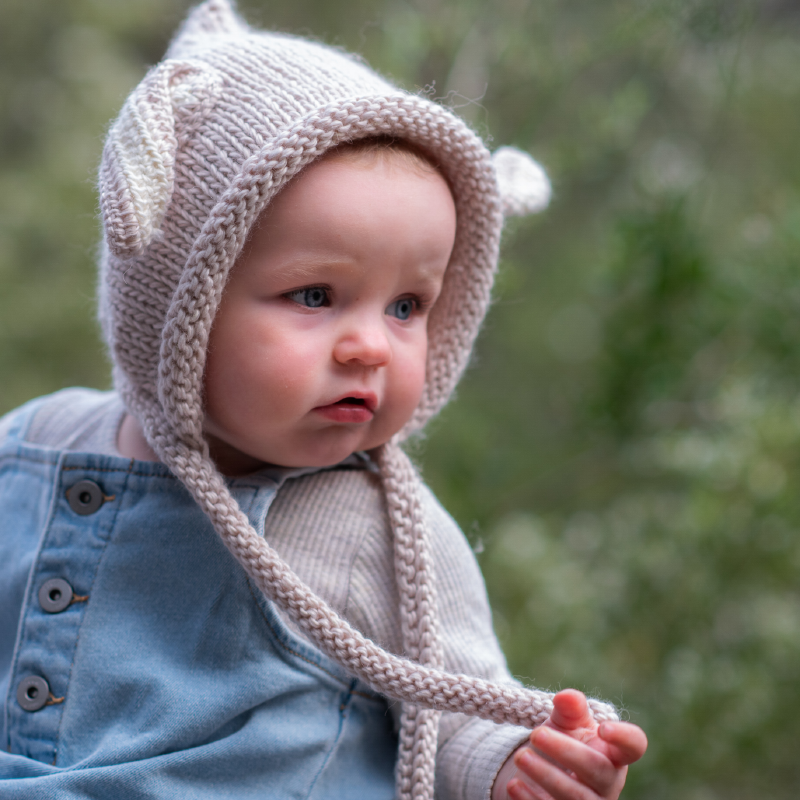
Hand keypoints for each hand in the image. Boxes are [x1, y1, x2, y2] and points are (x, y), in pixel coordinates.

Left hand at [492, 689, 646, 799]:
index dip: (624, 738)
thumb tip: (565, 697)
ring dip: (546, 777)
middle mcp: (608, 782)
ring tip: (521, 757)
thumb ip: (569, 708)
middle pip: (598, 770)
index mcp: (614, 753)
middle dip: (566, 752)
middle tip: (536, 735)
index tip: (603, 728)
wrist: (543, 769)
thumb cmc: (563, 740)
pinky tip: (514, 784)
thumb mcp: (566, 721)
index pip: (633, 745)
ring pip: (577, 798)